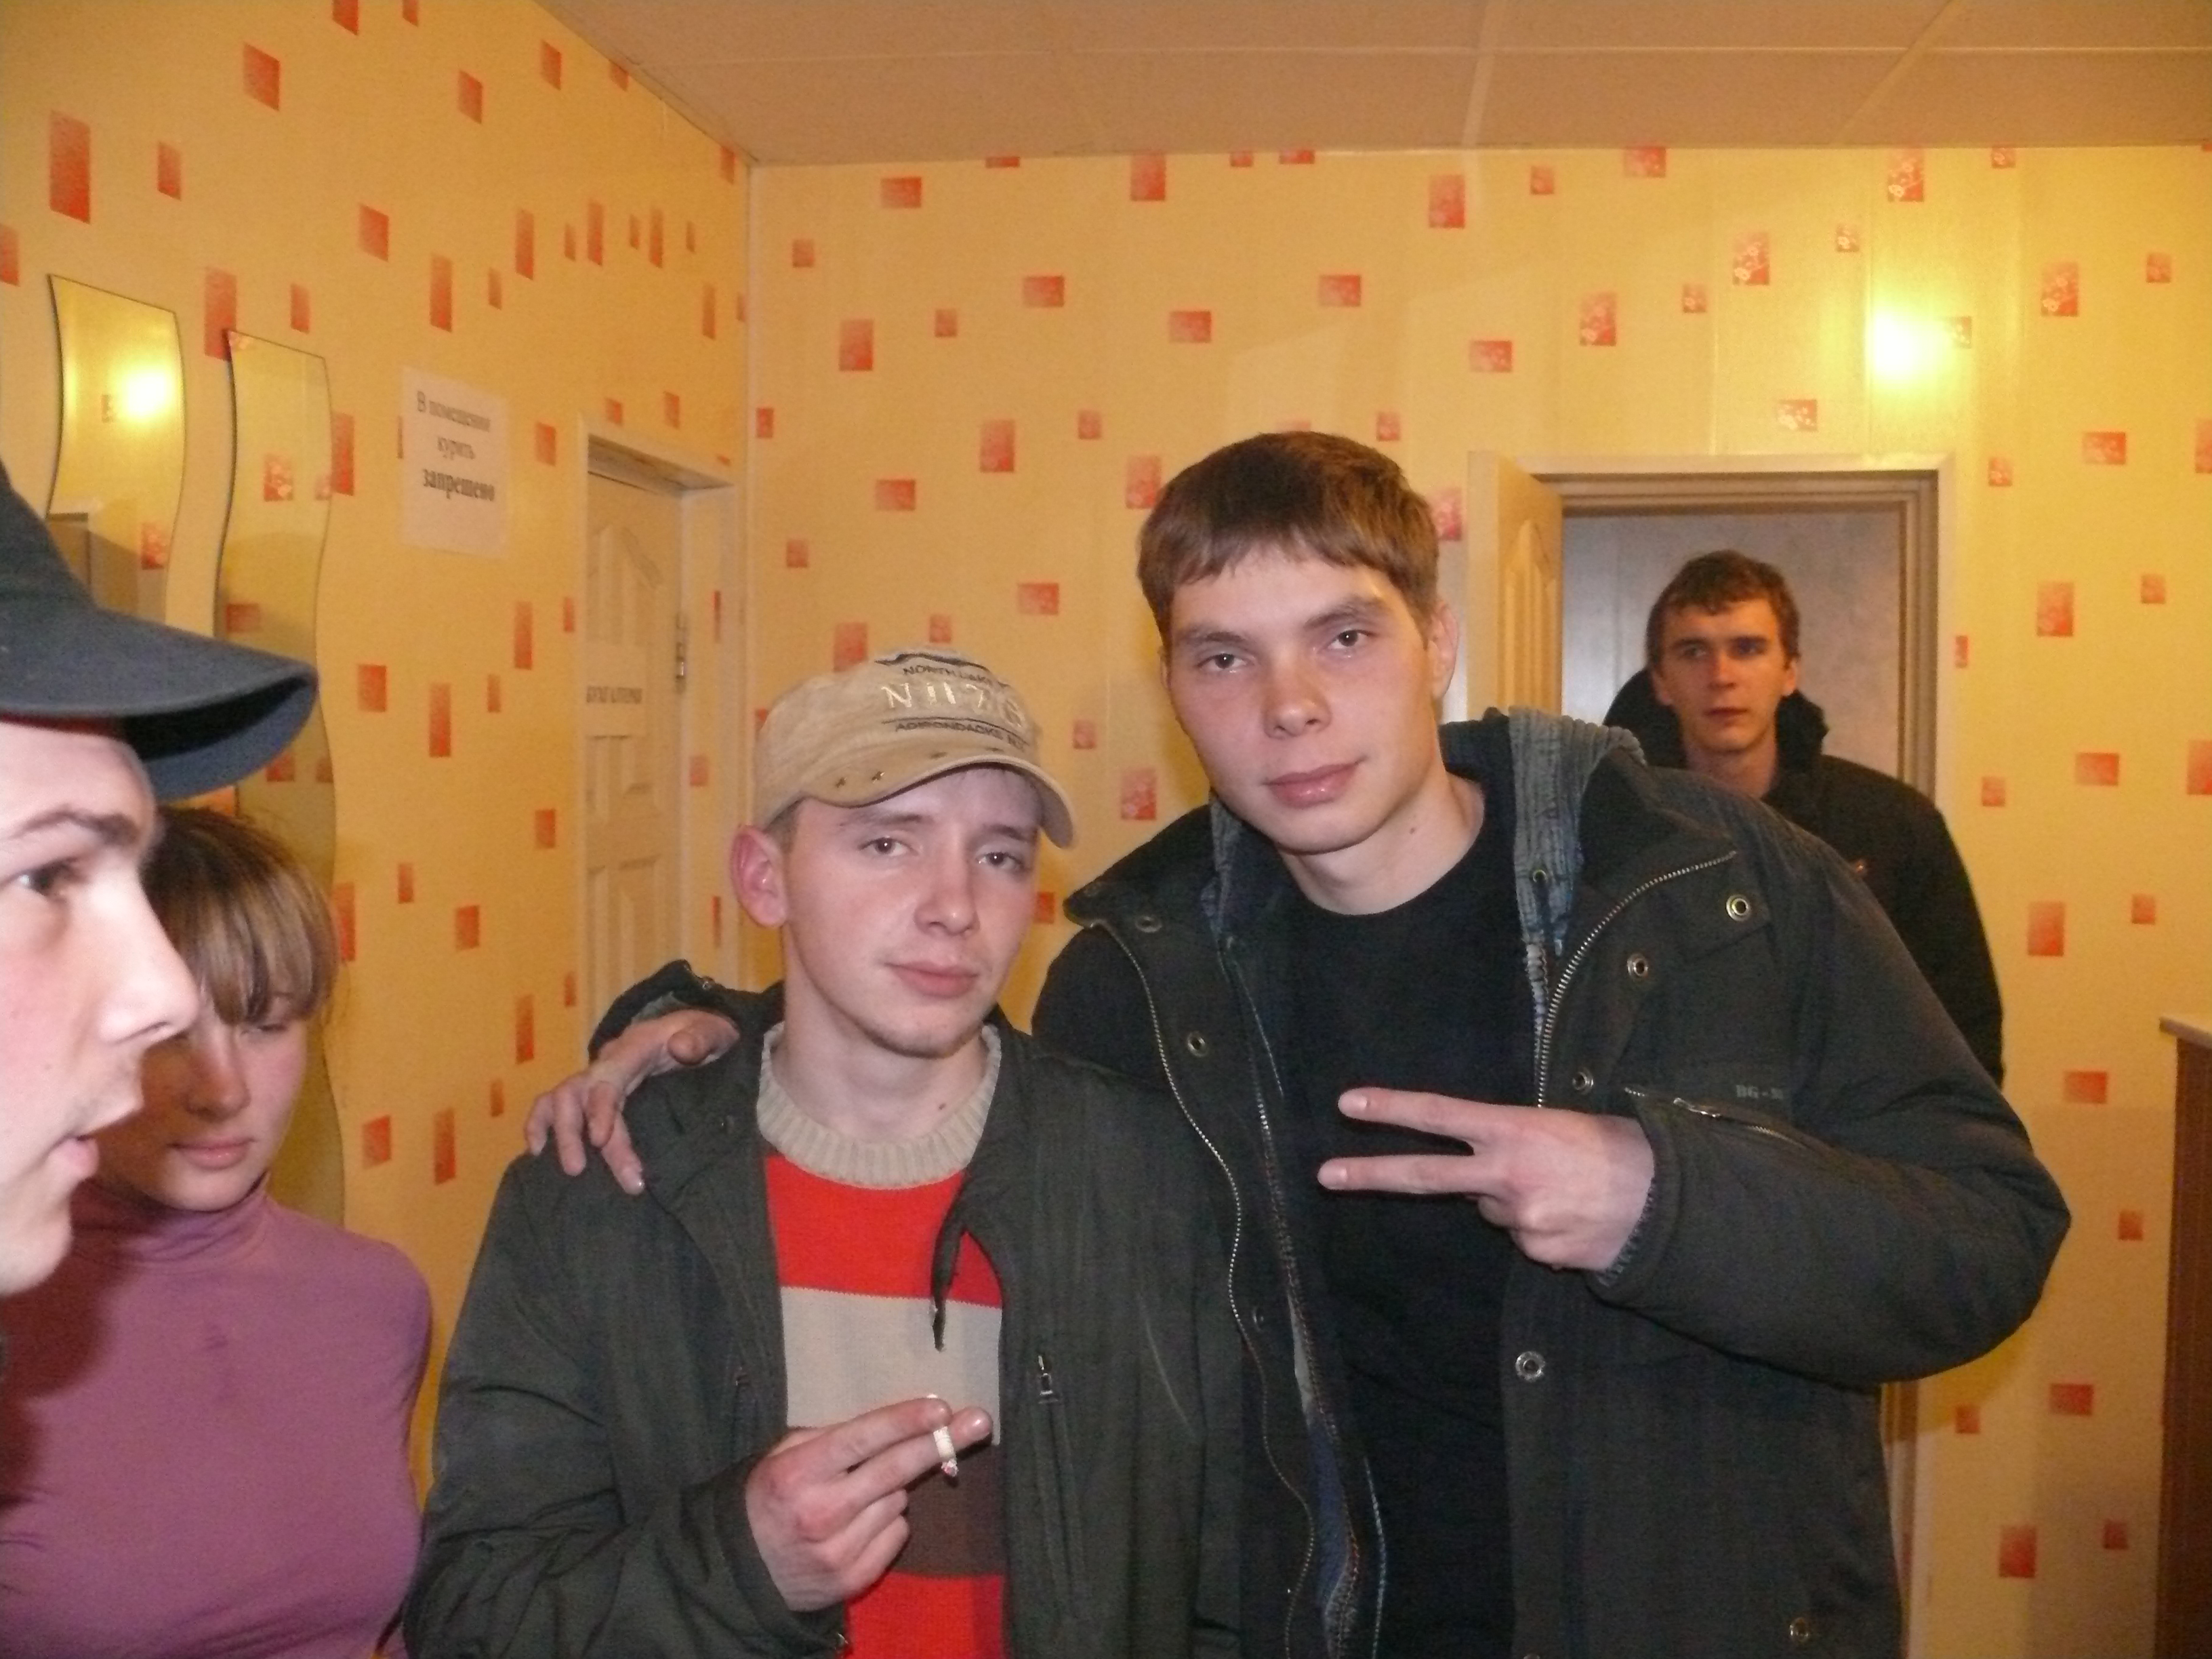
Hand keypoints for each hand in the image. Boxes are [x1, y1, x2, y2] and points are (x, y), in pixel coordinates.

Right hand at [522, 1010, 738, 1192]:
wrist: (696, 1031)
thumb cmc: (705, 1035)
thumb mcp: (712, 1032)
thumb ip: (701, 1038)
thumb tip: (681, 1047)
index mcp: (636, 1047)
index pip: (609, 1077)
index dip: (600, 1108)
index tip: (599, 1141)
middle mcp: (609, 1060)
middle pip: (577, 1094)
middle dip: (573, 1132)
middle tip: (579, 1171)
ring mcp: (598, 1075)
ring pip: (561, 1100)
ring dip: (558, 1135)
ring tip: (568, 1172)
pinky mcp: (593, 1090)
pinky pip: (556, 1104)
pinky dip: (541, 1125)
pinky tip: (538, 1153)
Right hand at [745, 1397, 993, 1611]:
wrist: (743, 1571)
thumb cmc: (771, 1497)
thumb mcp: (784, 1455)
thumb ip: (833, 1437)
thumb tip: (899, 1423)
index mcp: (799, 1472)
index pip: (862, 1439)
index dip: (904, 1421)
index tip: (940, 1408)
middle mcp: (820, 1511)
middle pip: (894, 1470)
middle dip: (940, 1442)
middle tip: (979, 1421)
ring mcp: (838, 1550)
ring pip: (898, 1502)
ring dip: (893, 1489)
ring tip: (859, 1493)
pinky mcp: (852, 1579)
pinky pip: (896, 1535)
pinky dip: (888, 1522)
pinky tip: (860, 1522)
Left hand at [1317, 1089, 1654, 1271]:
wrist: (1669, 1206)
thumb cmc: (1619, 1151)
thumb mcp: (1564, 1126)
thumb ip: (1513, 1141)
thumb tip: (1484, 1169)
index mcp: (1513, 1131)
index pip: (1440, 1115)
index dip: (1393, 1108)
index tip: (1347, 1104)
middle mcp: (1505, 1175)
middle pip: (1425, 1174)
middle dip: (1370, 1174)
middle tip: (1325, 1176)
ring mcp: (1518, 1218)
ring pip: (1493, 1210)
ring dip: (1515, 1203)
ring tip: (1566, 1191)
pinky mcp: (1536, 1252)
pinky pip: (1524, 1237)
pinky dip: (1541, 1228)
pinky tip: (1575, 1217)